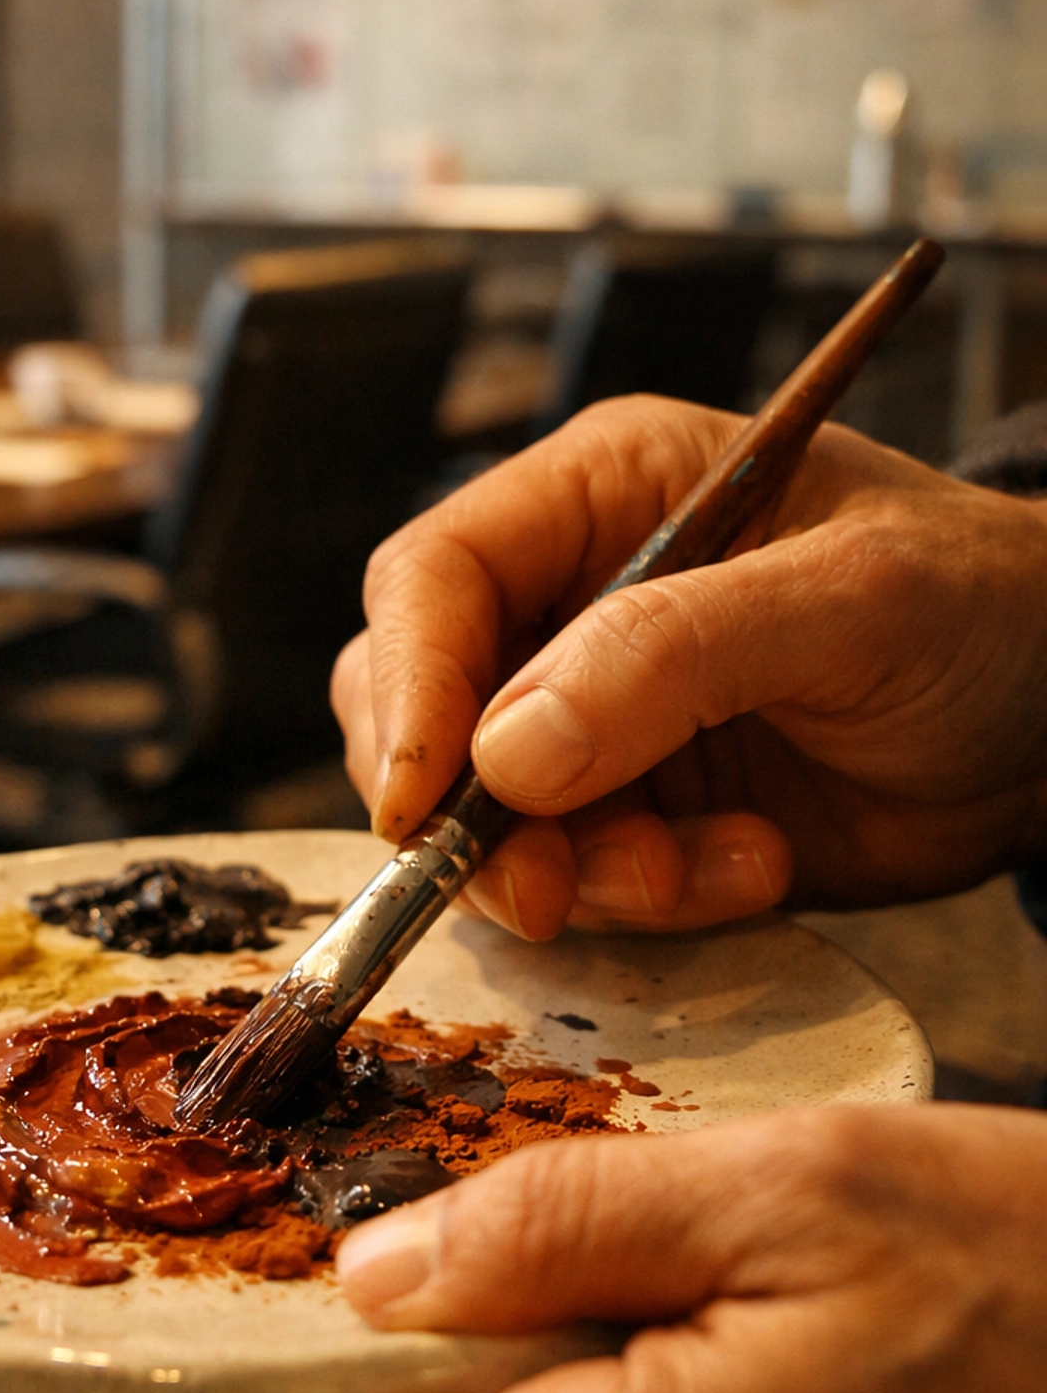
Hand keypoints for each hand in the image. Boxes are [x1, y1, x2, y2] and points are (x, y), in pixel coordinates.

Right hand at [331, 397, 1046, 931]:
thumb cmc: (983, 608)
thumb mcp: (850, 600)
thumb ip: (675, 655)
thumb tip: (506, 755)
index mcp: (602, 491)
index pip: (434, 577)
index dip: (409, 689)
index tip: (424, 805)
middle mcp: (571, 596)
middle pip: (421, 705)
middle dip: (474, 813)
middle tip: (553, 889)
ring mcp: (595, 712)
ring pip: (484, 814)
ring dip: (581, 871)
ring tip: (719, 868)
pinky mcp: (631, 809)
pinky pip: (572, 876)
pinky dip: (646, 901)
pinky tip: (756, 867)